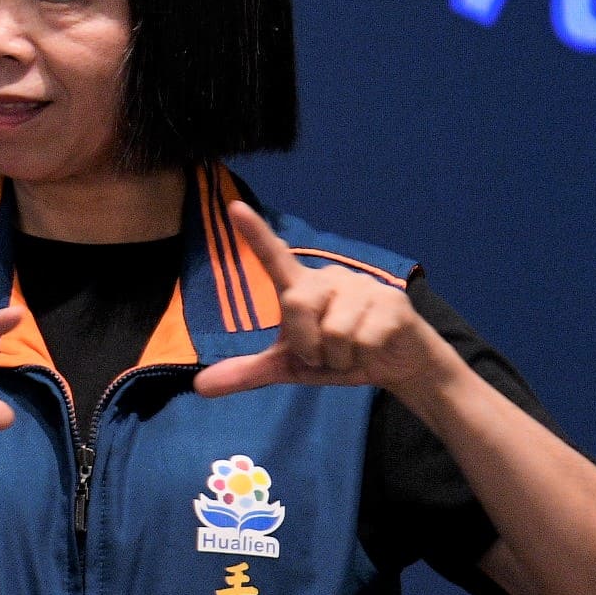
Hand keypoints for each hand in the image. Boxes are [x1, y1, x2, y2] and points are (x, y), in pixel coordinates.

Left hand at [191, 200, 453, 397]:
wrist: (395, 365)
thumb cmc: (338, 357)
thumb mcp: (291, 367)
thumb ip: (249, 372)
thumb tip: (200, 387)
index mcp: (302, 287)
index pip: (274, 257)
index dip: (255, 233)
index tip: (234, 207)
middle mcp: (329, 277)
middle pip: (296, 304)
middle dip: (306, 343)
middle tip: (322, 354)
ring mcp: (362, 286)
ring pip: (333, 330)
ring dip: (337, 356)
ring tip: (351, 351)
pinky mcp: (391, 302)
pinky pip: (362, 338)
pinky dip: (362, 356)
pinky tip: (373, 347)